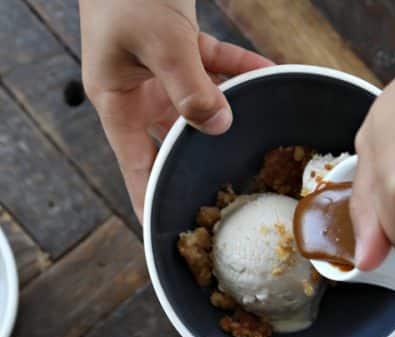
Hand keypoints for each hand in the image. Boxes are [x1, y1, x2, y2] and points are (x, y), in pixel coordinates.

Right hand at [80, 0, 273, 219]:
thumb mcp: (159, 42)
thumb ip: (190, 86)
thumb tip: (219, 126)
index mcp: (118, 102)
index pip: (136, 166)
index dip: (153, 200)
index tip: (174, 232)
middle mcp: (141, 93)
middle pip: (176, 141)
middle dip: (205, 163)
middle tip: (237, 194)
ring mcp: (164, 71)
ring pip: (205, 105)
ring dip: (234, 115)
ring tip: (266, 144)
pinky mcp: (185, 46)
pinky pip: (222, 67)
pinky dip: (246, 72)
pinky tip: (274, 78)